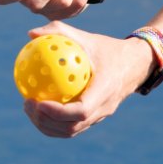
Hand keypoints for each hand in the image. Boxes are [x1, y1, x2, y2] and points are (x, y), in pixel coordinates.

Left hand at [22, 21, 156, 137]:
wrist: (135, 64)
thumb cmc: (107, 48)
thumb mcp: (86, 37)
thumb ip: (59, 32)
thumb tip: (30, 34)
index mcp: (105, 90)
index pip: (81, 111)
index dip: (58, 112)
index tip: (38, 102)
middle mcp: (104, 108)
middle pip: (72, 127)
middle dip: (46, 121)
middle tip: (27, 103)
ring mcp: (100, 116)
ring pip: (71, 131)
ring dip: (47, 125)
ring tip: (28, 108)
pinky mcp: (95, 118)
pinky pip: (72, 126)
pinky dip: (53, 123)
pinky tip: (37, 108)